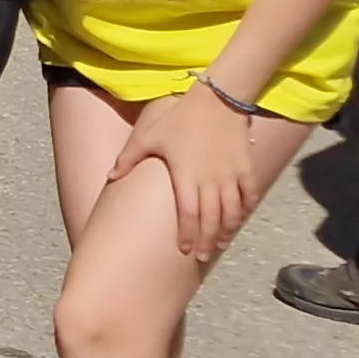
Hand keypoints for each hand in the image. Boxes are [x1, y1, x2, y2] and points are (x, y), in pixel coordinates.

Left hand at [112, 90, 262, 258]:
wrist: (217, 100)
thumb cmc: (179, 119)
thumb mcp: (148, 136)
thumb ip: (128, 159)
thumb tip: (109, 177)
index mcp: (186, 177)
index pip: (188, 215)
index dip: (187, 235)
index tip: (183, 250)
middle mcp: (211, 181)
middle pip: (211, 220)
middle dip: (206, 241)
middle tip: (201, 257)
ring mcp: (231, 176)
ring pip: (232, 212)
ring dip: (226, 231)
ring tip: (219, 244)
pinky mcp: (246, 168)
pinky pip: (249, 196)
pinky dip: (245, 211)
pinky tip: (239, 220)